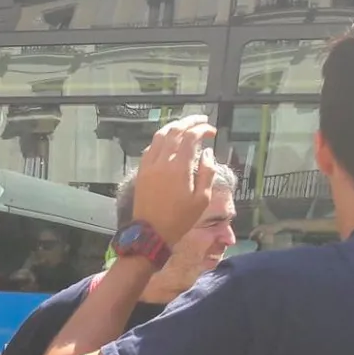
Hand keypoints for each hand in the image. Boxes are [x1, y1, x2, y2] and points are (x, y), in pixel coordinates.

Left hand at [131, 114, 221, 247]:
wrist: (151, 233)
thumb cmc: (180, 219)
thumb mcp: (201, 199)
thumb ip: (207, 172)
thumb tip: (207, 152)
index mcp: (179, 167)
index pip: (191, 137)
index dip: (203, 129)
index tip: (212, 131)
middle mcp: (162, 161)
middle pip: (174, 130)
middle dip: (189, 121)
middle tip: (201, 120)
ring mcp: (149, 165)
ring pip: (159, 136)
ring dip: (174, 127)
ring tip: (185, 126)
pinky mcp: (141, 171)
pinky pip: (150, 148)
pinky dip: (161, 139)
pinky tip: (168, 141)